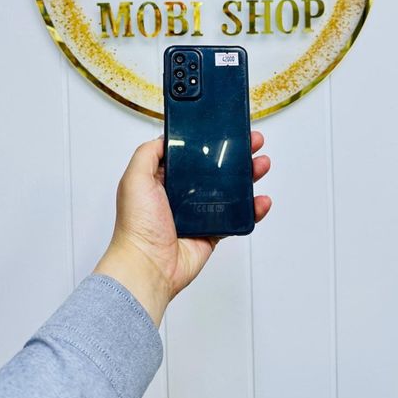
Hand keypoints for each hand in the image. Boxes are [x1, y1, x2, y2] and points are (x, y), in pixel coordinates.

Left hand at [94, 132, 271, 325]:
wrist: (148, 265)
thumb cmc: (137, 226)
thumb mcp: (135, 178)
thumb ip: (148, 153)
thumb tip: (166, 137)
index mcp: (163, 179)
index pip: (191, 153)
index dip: (209, 141)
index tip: (225, 131)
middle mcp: (181, 194)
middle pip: (216, 168)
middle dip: (236, 154)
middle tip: (252, 142)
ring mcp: (199, 213)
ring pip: (230, 190)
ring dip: (248, 176)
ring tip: (261, 164)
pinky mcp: (213, 231)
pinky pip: (237, 217)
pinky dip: (252, 209)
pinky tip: (261, 200)